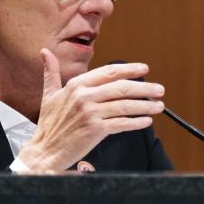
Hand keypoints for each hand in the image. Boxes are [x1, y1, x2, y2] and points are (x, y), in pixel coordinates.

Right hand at [16, 48, 165, 172]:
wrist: (44, 151)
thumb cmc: (48, 124)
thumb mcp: (48, 94)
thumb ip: (51, 73)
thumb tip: (45, 52)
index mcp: (76, 85)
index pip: (109, 72)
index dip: (129, 69)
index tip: (143, 68)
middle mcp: (84, 97)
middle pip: (122, 88)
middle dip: (145, 88)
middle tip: (159, 89)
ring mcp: (91, 113)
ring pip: (125, 106)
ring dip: (145, 106)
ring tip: (158, 106)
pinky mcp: (96, 130)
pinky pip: (122, 124)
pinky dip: (136, 122)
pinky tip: (146, 121)